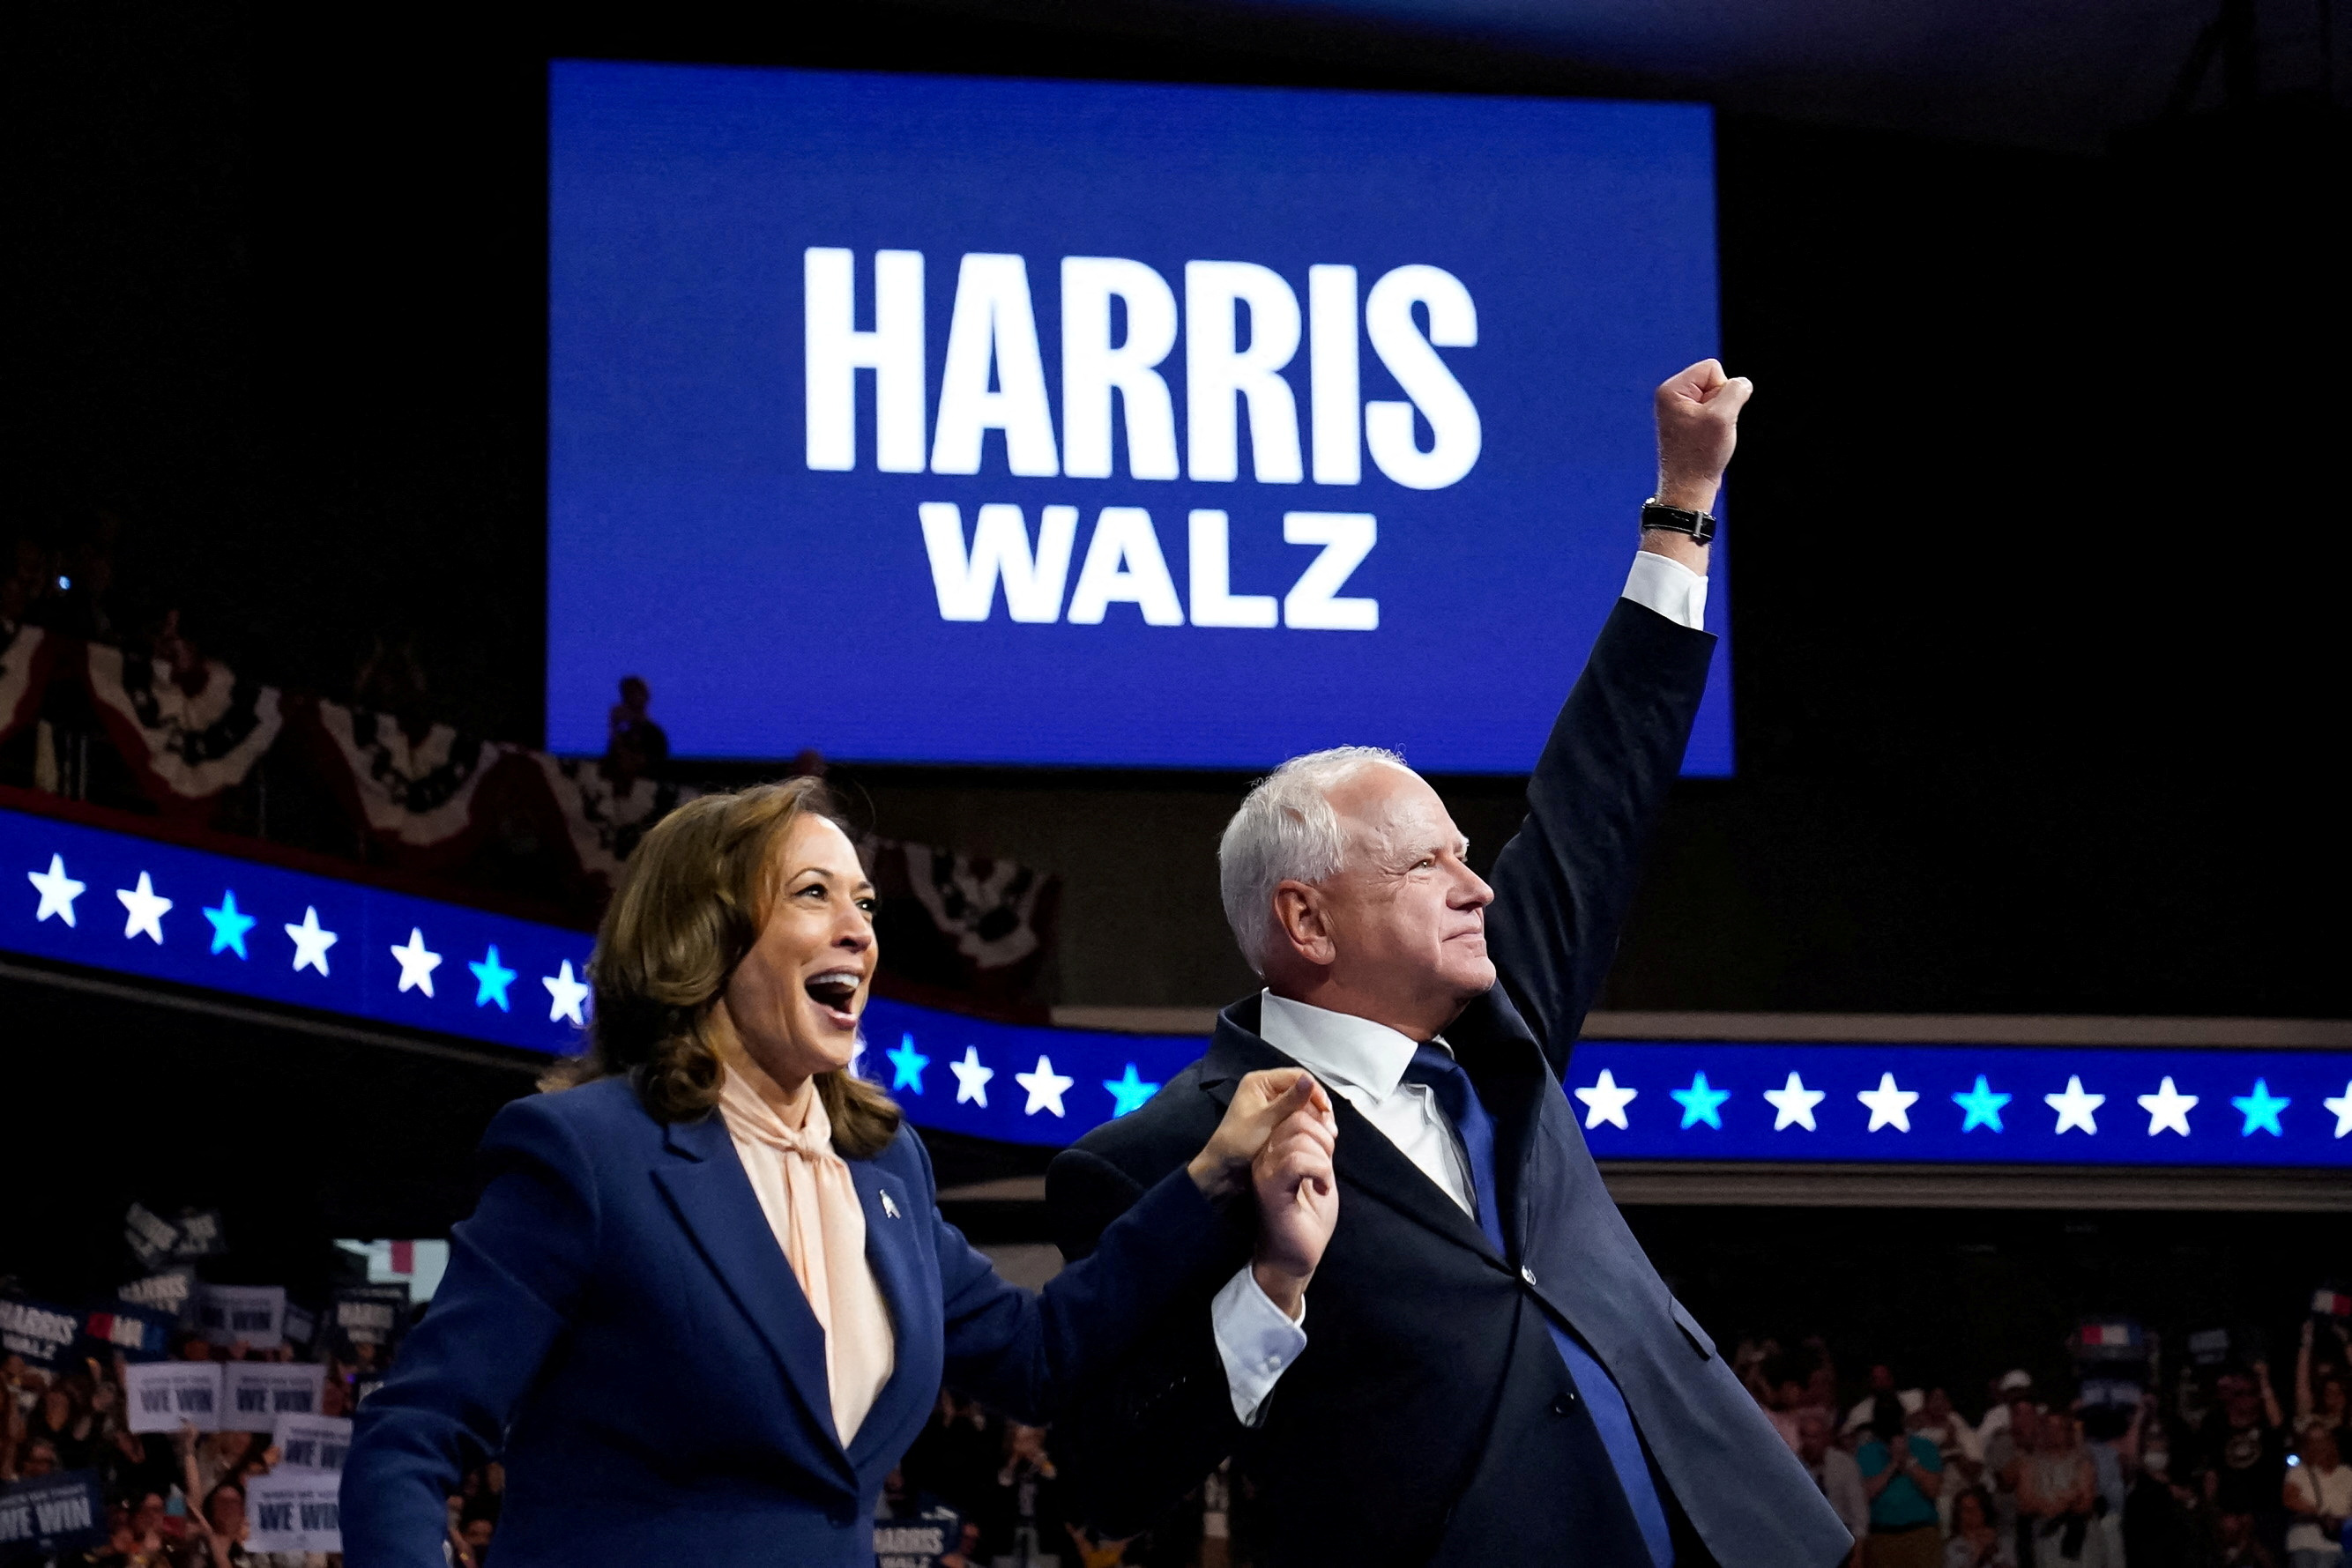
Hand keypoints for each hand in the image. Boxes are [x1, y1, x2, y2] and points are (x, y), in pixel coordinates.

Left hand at [1188, 1069, 1330, 1201]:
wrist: (1224, 1169)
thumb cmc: (1240, 1142)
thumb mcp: (1266, 1121)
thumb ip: (1289, 1101)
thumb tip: (1310, 1080)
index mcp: (1259, 1081)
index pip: (1296, 1076)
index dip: (1315, 1091)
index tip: (1327, 1112)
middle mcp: (1266, 1088)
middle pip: (1301, 1089)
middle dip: (1316, 1105)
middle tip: (1329, 1127)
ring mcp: (1270, 1103)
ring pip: (1301, 1103)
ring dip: (1314, 1116)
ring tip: (1327, 1133)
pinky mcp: (1274, 1118)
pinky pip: (1296, 1115)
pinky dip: (1307, 1123)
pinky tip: (1316, 1135)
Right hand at [1249, 1088, 1339, 1319]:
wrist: (1294, 1257)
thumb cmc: (1307, 1218)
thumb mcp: (1319, 1171)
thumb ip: (1318, 1145)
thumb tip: (1325, 1117)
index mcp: (1275, 1148)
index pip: (1294, 1110)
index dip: (1319, 1117)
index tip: (1332, 1139)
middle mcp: (1264, 1155)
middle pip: (1296, 1118)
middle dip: (1323, 1136)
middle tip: (1328, 1163)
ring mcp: (1264, 1170)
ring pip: (1298, 1137)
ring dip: (1322, 1156)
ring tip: (1323, 1179)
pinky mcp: (1270, 1187)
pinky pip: (1296, 1161)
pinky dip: (1318, 1170)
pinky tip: (1321, 1188)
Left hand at [1653, 358, 1752, 514]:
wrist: (1688, 489)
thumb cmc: (1700, 455)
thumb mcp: (1723, 416)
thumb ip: (1736, 390)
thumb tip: (1742, 383)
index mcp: (1671, 390)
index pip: (1712, 368)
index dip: (1722, 389)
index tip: (1713, 415)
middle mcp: (1671, 397)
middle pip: (1714, 381)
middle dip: (1722, 403)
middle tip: (1711, 429)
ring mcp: (1679, 410)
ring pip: (1717, 398)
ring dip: (1721, 415)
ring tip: (1709, 437)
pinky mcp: (1687, 423)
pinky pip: (1713, 412)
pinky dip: (1717, 425)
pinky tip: (1708, 441)